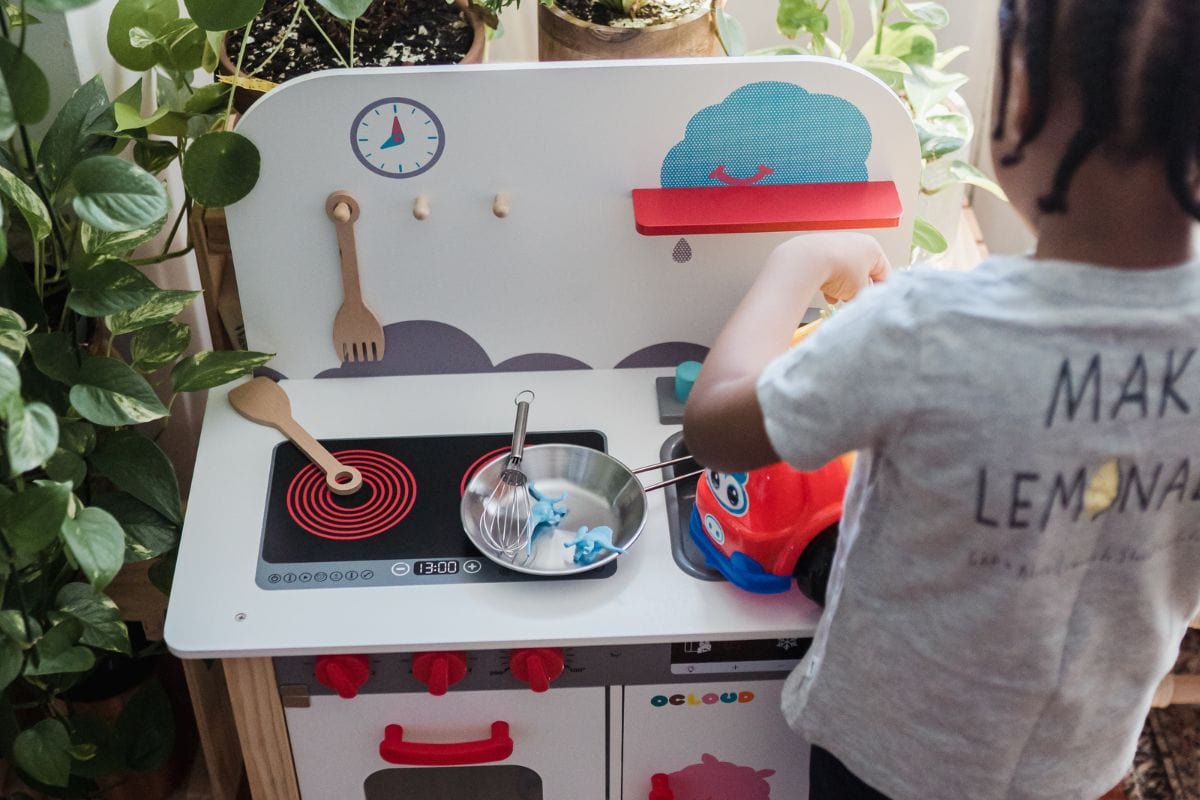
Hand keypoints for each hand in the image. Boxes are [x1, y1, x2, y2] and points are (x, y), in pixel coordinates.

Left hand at [770, 233, 891, 303]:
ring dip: (842, 289)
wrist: (807, 261)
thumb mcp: (858, 290)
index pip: (884, 274)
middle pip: (863, 274)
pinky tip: (826, 294)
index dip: (878, 292)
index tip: (872, 304)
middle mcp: (856, 242)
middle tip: (853, 302)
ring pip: (845, 274)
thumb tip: (858, 300)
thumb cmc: (838, 270)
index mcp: (872, 248)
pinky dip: (829, 282)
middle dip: (857, 291)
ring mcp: (837, 245)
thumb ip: (864, 296)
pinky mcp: (820, 251)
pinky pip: (830, 270)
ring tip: (837, 299)